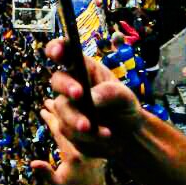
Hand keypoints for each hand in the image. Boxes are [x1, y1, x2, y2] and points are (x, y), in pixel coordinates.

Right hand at [30, 107, 109, 184]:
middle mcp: (83, 148)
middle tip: (48, 101)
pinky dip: (75, 123)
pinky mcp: (94, 149)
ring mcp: (90, 148)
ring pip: (77, 126)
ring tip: (57, 105)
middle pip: (69, 125)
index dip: (50, 119)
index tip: (42, 109)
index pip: (60, 131)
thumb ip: (46, 173)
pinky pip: (83, 131)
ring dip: (67, 115)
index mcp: (72, 155)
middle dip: (58, 111)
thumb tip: (32, 163)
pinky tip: (69, 118)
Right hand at [45, 38, 142, 155]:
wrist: (129, 135)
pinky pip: (68, 130)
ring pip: (61, 109)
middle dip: (66, 87)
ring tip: (95, 129)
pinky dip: (87, 136)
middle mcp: (70, 85)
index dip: (56, 48)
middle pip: (57, 80)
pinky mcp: (66, 126)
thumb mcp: (125, 96)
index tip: (57, 51)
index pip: (64, 52)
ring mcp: (66, 106)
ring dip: (77, 119)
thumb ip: (109, 93)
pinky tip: (104, 135)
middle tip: (79, 94)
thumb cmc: (124, 106)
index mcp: (83, 69)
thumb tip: (91, 98)